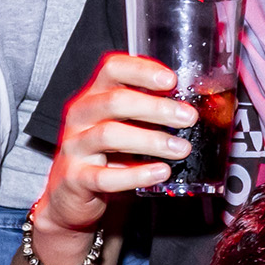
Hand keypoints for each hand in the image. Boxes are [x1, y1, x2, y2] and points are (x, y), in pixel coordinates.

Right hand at [46, 52, 197, 233]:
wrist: (70, 196)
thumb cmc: (104, 155)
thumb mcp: (124, 127)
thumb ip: (149, 115)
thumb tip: (194, 109)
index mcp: (94, 96)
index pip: (113, 69)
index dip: (142, 70)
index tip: (172, 80)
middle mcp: (80, 116)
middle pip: (115, 101)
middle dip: (156, 107)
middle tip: (188, 117)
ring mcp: (74, 147)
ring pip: (109, 134)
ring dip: (151, 140)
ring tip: (180, 148)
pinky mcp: (75, 178)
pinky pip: (105, 176)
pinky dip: (136, 175)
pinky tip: (160, 172)